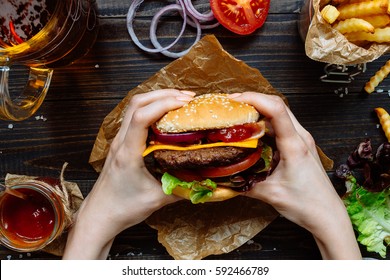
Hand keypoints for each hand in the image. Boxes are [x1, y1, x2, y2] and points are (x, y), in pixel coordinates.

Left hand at [63, 89, 194, 258]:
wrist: (101, 214)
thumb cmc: (124, 208)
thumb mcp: (157, 200)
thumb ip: (183, 188)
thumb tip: (207, 180)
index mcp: (128, 153)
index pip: (141, 117)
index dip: (163, 104)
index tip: (185, 103)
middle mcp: (121, 142)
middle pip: (137, 103)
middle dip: (164, 94)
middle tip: (188, 97)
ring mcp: (119, 141)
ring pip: (134, 106)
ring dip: (156, 98)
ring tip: (179, 99)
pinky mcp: (121, 143)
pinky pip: (134, 116)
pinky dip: (151, 108)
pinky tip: (165, 114)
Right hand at [231, 92, 360, 258]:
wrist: (327, 215)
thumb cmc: (306, 204)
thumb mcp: (269, 194)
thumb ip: (244, 183)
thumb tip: (223, 176)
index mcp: (295, 145)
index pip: (276, 109)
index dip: (254, 99)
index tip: (234, 100)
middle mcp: (300, 137)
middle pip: (277, 105)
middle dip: (253, 100)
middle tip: (231, 105)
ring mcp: (301, 140)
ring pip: (279, 114)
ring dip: (259, 110)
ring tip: (238, 114)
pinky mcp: (299, 146)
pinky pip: (281, 126)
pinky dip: (265, 123)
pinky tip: (251, 131)